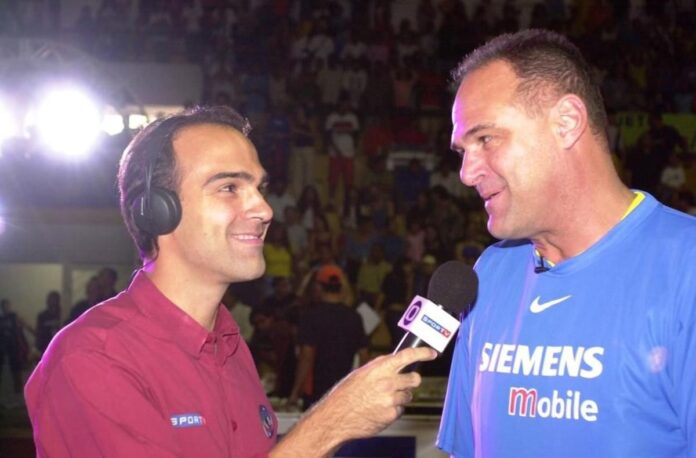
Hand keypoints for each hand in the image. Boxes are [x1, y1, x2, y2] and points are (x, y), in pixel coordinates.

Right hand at [314, 346, 437, 439]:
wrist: (337, 416)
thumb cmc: (347, 393)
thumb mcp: (362, 373)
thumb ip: (381, 366)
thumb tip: (396, 360)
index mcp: (380, 369)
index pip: (407, 356)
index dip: (423, 353)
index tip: (431, 353)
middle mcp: (388, 383)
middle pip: (415, 379)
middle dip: (411, 380)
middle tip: (403, 383)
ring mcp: (391, 400)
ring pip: (408, 395)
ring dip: (399, 396)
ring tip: (381, 399)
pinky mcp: (391, 414)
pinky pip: (400, 409)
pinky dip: (393, 409)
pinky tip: (379, 409)